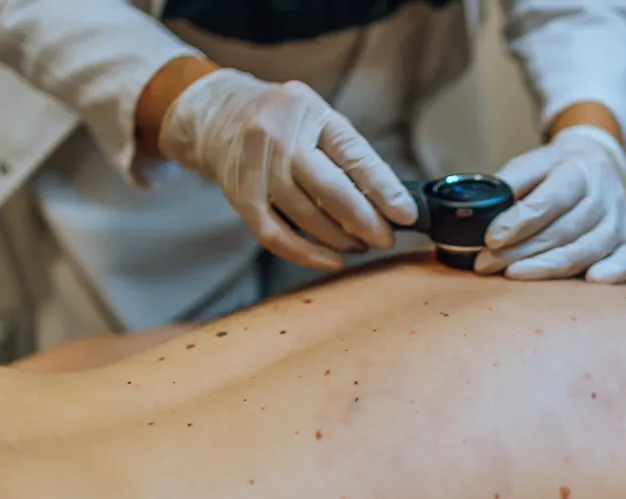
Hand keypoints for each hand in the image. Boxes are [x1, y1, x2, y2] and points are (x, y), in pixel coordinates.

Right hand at [158, 69, 417, 270]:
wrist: (219, 115)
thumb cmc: (283, 122)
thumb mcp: (320, 120)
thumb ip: (350, 155)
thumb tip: (389, 203)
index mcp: (308, 110)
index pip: (353, 154)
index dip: (383, 189)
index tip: (406, 214)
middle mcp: (277, 135)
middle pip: (328, 188)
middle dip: (364, 221)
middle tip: (385, 239)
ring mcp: (254, 167)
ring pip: (304, 215)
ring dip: (338, 239)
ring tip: (359, 245)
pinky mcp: (239, 196)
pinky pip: (274, 235)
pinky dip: (305, 254)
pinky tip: (330, 260)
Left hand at [475, 125, 625, 282]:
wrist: (597, 163)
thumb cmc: (555, 170)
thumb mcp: (530, 164)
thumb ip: (508, 185)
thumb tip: (478, 214)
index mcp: (578, 169)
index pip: (550, 200)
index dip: (519, 222)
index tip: (491, 239)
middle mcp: (604, 195)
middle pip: (564, 230)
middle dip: (521, 251)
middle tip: (486, 264)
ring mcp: (620, 219)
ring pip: (586, 250)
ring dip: (546, 267)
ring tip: (511, 275)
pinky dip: (613, 272)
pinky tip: (589, 281)